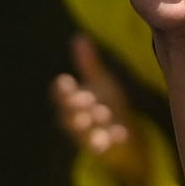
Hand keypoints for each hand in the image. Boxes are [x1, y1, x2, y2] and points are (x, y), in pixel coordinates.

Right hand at [49, 34, 149, 185]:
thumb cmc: (105, 102)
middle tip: (84, 98)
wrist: (121, 134)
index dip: (63, 90)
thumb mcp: (99, 83)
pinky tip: (122, 133)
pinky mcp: (106, 148)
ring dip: (93, 125)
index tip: (64, 81)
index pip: (62, 96)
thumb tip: (78, 37)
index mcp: (75, 102)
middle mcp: (79, 120)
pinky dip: (113, 139)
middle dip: (76, 107)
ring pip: (86, 133)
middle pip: (70, 116)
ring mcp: (91, 136)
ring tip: (102, 113)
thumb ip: (88, 64)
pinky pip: (108, 146)